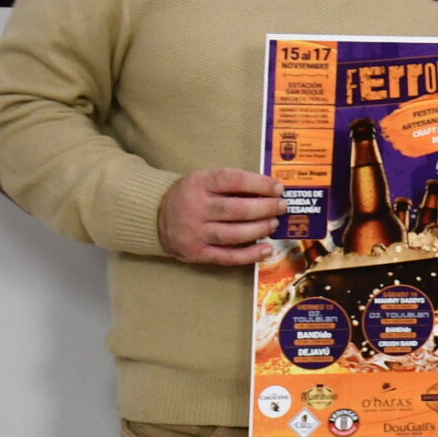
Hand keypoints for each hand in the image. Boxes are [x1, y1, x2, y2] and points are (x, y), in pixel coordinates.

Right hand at [157, 168, 283, 265]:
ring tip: (274, 223)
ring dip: (260, 229)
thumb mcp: (204, 180)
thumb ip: (231, 184)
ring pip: (235, 234)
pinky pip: (228, 257)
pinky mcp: (197, 253)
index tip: (278, 188)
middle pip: (237, 209)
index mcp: (198, 184)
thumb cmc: (190, 196)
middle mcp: (196, 208)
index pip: (233, 180)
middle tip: (281, 207)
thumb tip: (269, 191)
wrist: (156, 218)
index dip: (259, 184)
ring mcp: (196, 233)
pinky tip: (266, 249)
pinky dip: (250, 255)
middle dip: (265, 208)